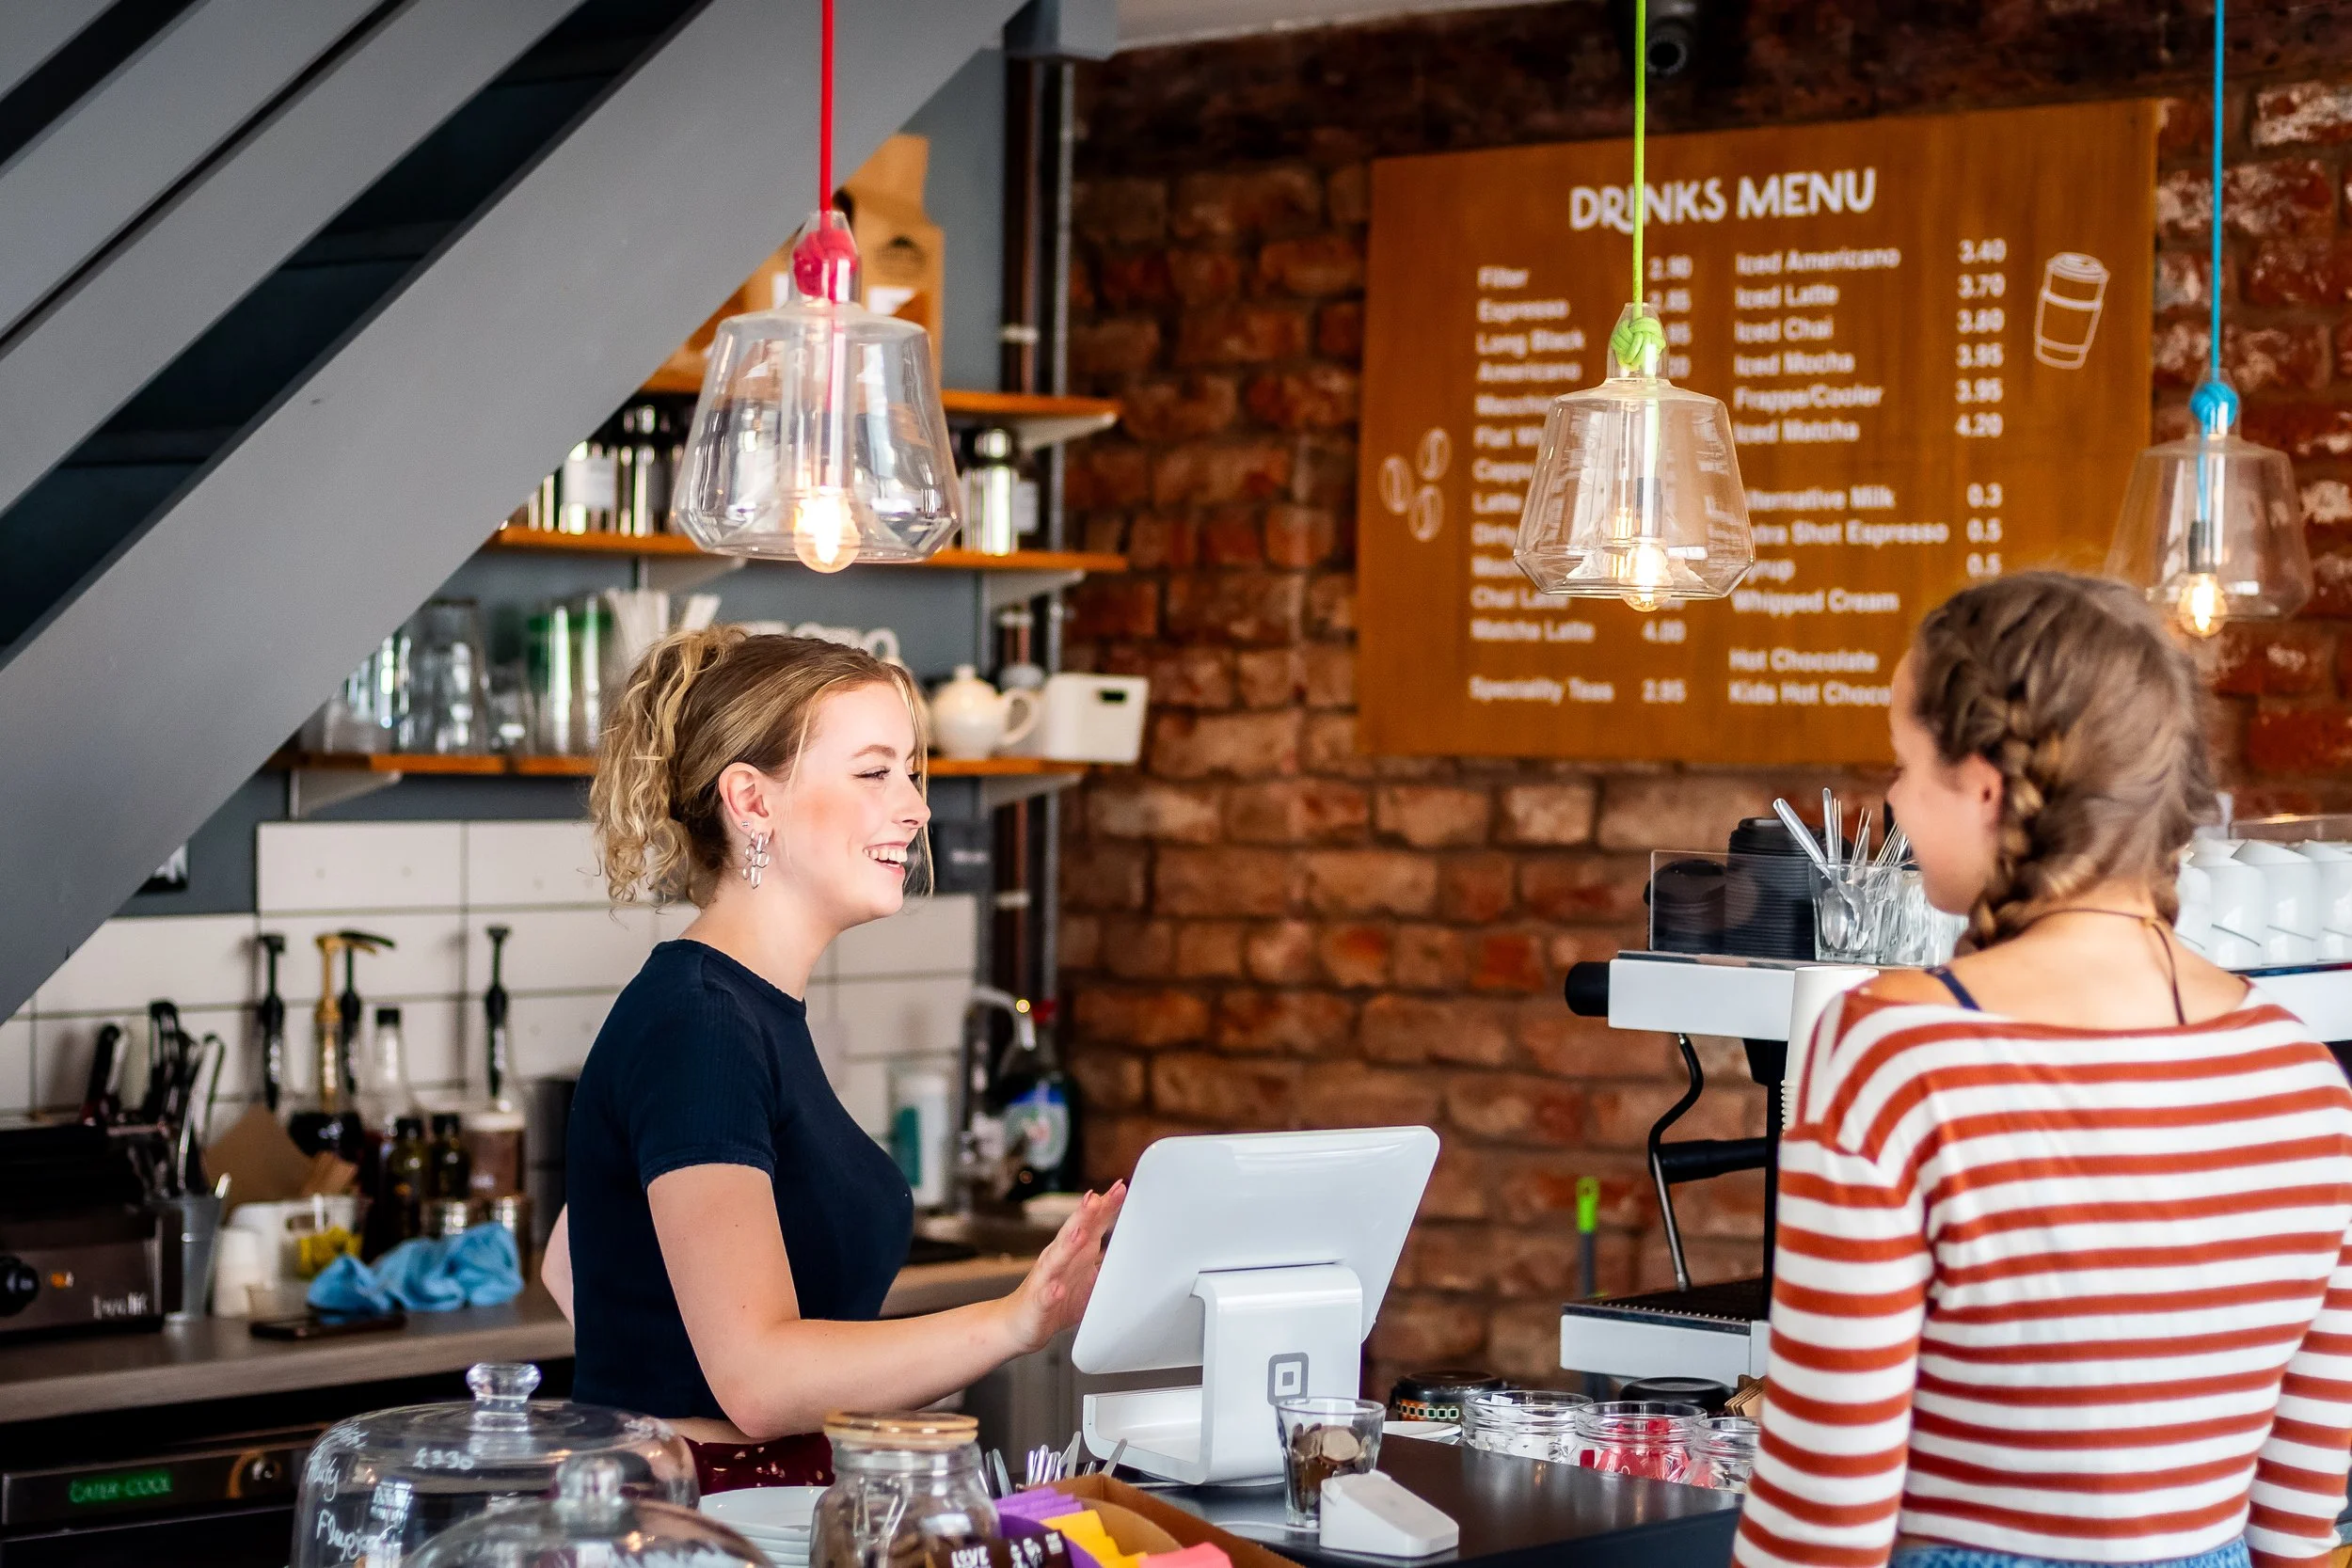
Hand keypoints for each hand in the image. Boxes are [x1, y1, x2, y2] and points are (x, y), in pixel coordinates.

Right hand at [1001, 1183, 1125, 1355]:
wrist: (1020, 1323)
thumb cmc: (1057, 1297)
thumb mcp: (1089, 1277)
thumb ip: (1108, 1262)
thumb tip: (1138, 1252)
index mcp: (1074, 1250)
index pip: (1091, 1223)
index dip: (1104, 1206)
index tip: (1120, 1187)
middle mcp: (1058, 1259)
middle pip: (1072, 1232)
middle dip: (1084, 1215)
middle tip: (1097, 1198)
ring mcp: (1046, 1280)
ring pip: (1057, 1259)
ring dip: (1068, 1245)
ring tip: (1080, 1232)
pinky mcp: (1038, 1304)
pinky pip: (1046, 1297)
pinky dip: (1052, 1293)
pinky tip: (1058, 1290)